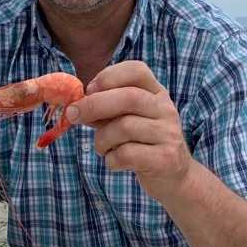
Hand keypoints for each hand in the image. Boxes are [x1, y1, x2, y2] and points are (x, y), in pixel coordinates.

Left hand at [67, 61, 191, 200]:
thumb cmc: (142, 143)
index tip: (89, 89)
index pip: (137, 70)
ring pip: (124, 127)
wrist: (173, 176)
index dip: (109, 76)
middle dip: (94, 105)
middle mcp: (165, 109)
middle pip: (128, 97)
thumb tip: (75, 105)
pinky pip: (127, 154)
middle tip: (73, 115)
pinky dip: (111, 159)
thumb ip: (105, 109)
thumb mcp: (127, 119)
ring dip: (102, 140)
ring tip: (102, 148)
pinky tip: (114, 161)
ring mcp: (168, 134)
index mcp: (156, 93)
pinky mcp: (165, 159)